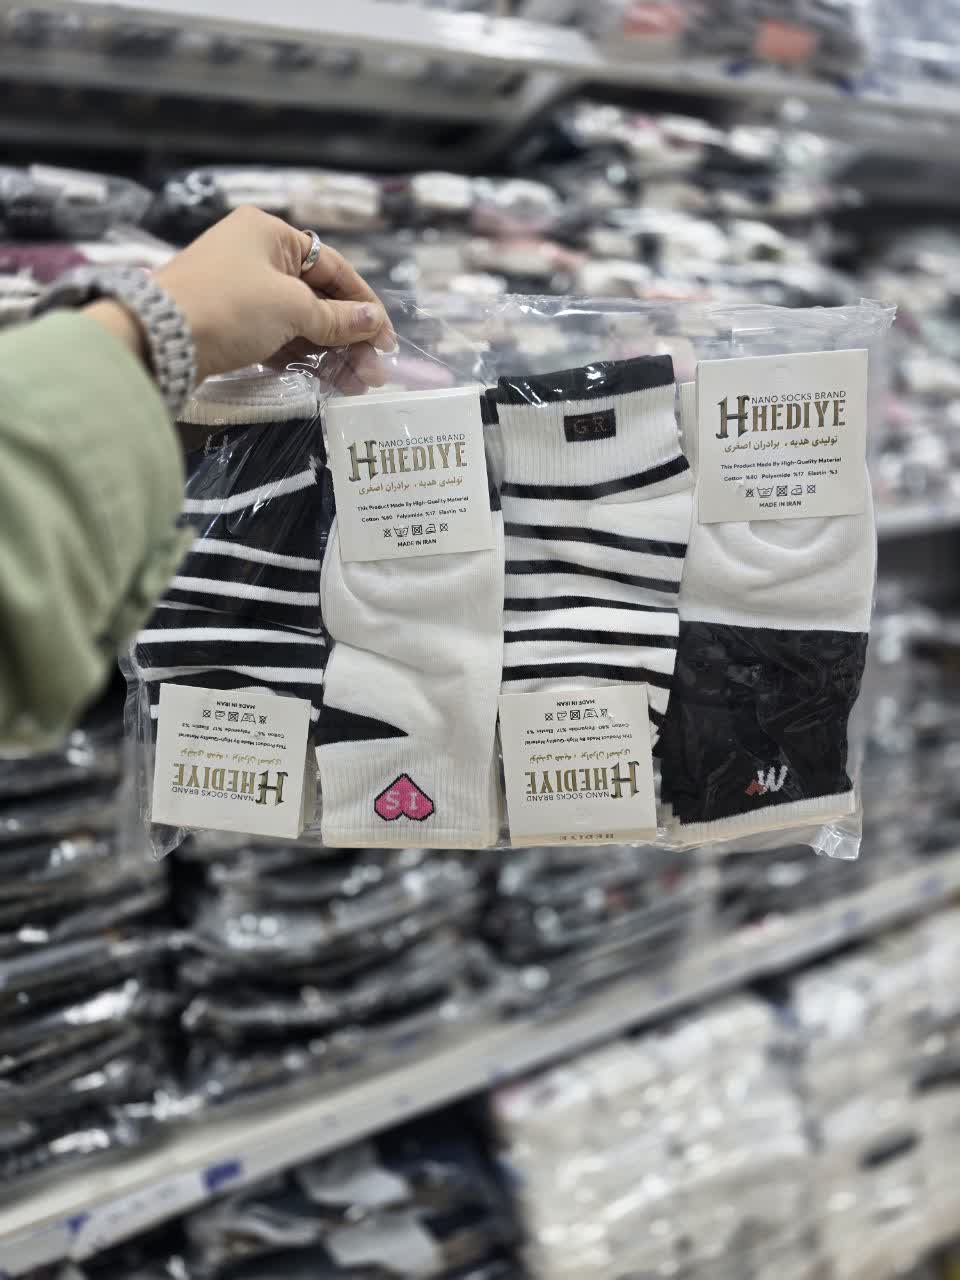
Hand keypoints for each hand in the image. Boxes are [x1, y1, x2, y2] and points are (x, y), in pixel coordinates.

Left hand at [152, 206, 393, 385]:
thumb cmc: (230, 306)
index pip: (333, 267)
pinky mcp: (231, 324)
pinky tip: (327, 381)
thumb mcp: (292, 308)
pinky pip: (279, 338)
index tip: (385, 339)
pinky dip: (303, 358)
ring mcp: (242, 292)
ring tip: (357, 385)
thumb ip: (336, 318)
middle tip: (374, 373)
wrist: (159, 339)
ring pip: (300, 322)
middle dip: (349, 337)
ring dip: (331, 353)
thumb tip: (373, 321)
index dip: (364, 304)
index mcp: (270, 234)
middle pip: (318, 297)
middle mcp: (256, 257)